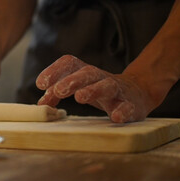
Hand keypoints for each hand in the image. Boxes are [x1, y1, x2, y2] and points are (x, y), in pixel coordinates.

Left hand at [36, 55, 156, 122]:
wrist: (138, 93)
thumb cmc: (100, 91)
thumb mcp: (79, 89)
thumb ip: (57, 94)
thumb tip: (41, 103)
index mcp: (86, 73)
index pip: (70, 63)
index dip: (55, 70)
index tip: (41, 83)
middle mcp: (102, 78)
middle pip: (88, 72)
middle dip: (72, 80)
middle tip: (58, 90)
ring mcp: (118, 90)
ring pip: (107, 85)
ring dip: (93, 90)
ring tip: (80, 98)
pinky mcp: (132, 105)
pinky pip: (128, 106)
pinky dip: (123, 111)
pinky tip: (115, 117)